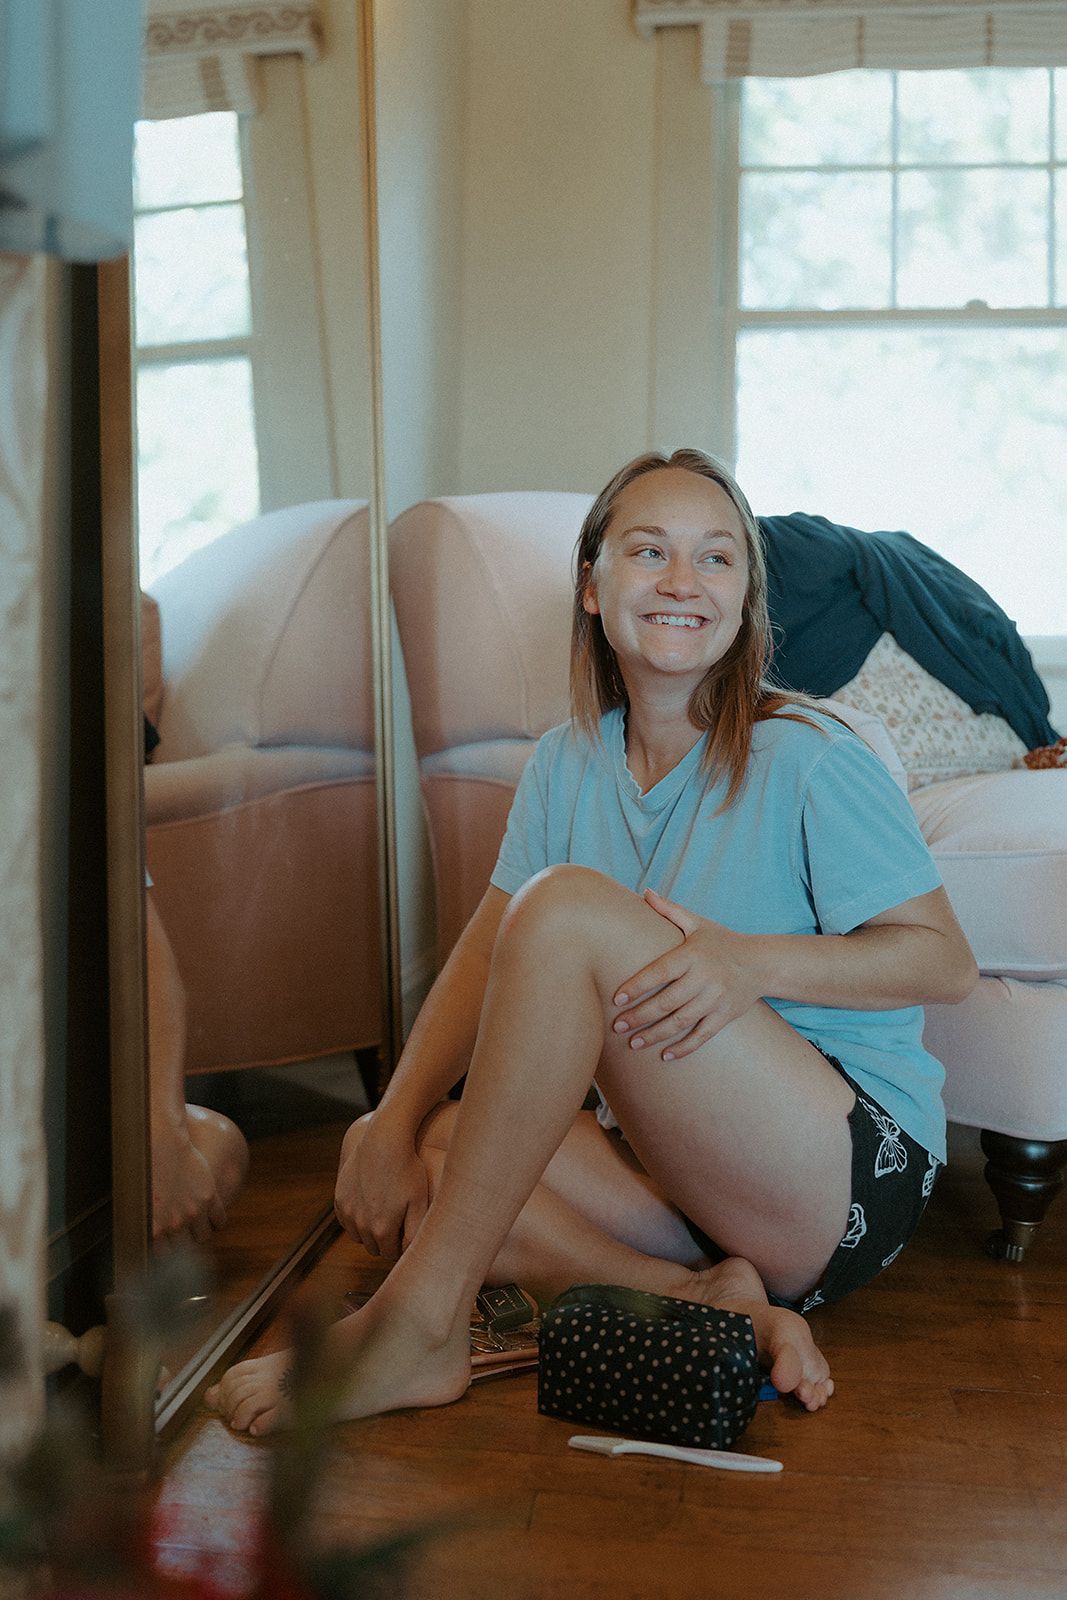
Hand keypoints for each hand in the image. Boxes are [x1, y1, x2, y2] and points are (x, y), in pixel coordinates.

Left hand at [152, 1125, 226, 1245]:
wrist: (159, 1143)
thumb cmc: (141, 1169)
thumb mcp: (134, 1202)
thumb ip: (143, 1225)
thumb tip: (146, 1240)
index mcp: (153, 1229)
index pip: (163, 1256)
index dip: (165, 1252)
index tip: (166, 1248)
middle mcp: (174, 1225)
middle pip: (185, 1250)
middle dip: (182, 1244)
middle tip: (179, 1236)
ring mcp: (194, 1212)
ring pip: (204, 1237)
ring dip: (199, 1233)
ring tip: (195, 1226)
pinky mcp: (210, 1198)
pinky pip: (220, 1220)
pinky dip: (216, 1221)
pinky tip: (210, 1216)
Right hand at [334, 1109, 429, 1259]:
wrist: (385, 1140)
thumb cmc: (408, 1170)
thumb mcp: (420, 1201)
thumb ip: (415, 1233)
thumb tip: (409, 1254)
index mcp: (382, 1230)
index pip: (390, 1254)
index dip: (400, 1246)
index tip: (408, 1233)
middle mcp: (360, 1224)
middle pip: (373, 1247)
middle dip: (386, 1240)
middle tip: (399, 1222)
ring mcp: (348, 1211)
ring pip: (359, 1236)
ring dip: (369, 1231)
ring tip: (386, 1213)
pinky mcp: (340, 1198)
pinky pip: (347, 1220)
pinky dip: (356, 1218)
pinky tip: (370, 1204)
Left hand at [612, 889, 761, 1058]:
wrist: (761, 963)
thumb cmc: (722, 942)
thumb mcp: (698, 923)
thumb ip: (670, 910)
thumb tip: (645, 892)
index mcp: (692, 955)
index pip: (659, 972)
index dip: (637, 987)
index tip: (617, 999)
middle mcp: (704, 978)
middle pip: (666, 1002)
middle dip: (639, 1016)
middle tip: (617, 1026)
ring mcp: (716, 999)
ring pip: (681, 1022)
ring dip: (655, 1035)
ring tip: (633, 1043)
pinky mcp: (725, 1016)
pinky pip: (702, 1036)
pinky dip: (684, 1048)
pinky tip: (665, 1056)